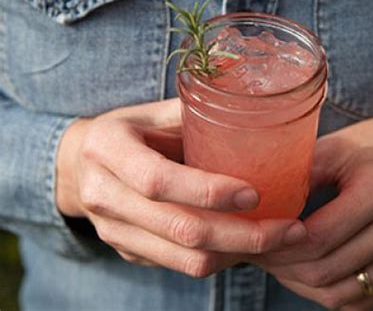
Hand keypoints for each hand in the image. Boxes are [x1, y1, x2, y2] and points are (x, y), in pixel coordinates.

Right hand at [56, 98, 306, 275]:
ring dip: (239, 253)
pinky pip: (179, 265)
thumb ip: (192, 113)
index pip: (159, 180)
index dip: (209, 191)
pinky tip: (246, 242)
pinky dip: (220, 258)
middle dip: (243, 235)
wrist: (78, 163)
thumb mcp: (152, 111)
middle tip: (289, 228)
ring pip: (184, 258)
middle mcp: (104, 196)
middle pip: (180, 229)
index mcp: (108, 150)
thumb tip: (250, 110)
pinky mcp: (126, 250)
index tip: (255, 193)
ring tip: (280, 238)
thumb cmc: (127, 129)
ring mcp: (112, 230)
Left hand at [252, 116, 372, 309]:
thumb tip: (261, 203)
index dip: (277, 243)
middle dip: (281, 266)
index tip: (253, 235)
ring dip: (300, 283)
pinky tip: (306, 272)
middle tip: (256, 250)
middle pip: (327, 270)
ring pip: (341, 294)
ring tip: (275, 263)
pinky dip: (327, 291)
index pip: (318, 237)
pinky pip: (361, 300)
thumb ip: (301, 174)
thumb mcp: (338, 146)